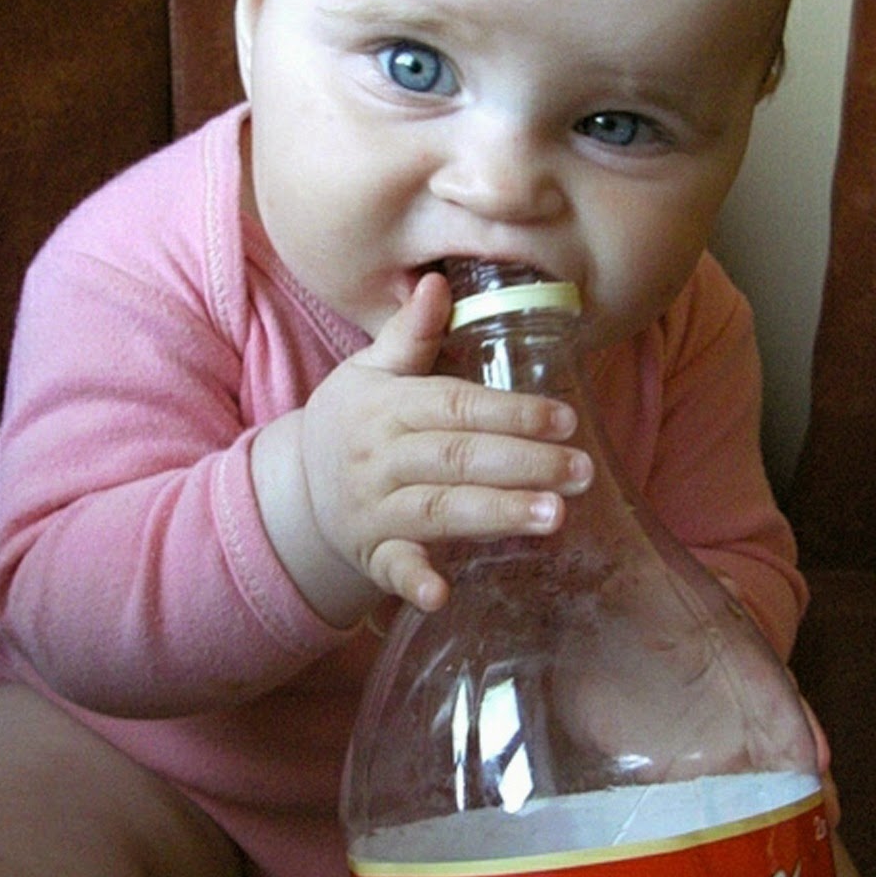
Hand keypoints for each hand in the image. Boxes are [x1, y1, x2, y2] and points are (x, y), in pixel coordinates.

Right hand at [252, 273, 592, 624]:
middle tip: (580, 471)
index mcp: (385, 406)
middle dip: (522, 463)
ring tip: (554, 517)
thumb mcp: (371, 371)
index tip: (566, 419)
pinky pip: (392, 570)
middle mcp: (379, 457)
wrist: (295, 487)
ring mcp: (374, 509)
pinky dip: (414, 582)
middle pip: (457, 458)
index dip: (511, 413)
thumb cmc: (352, 422)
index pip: (455, 406)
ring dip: (495, 514)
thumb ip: (411, 333)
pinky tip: (442, 595)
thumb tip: (437, 281)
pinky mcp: (371, 554)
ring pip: (439, 510)